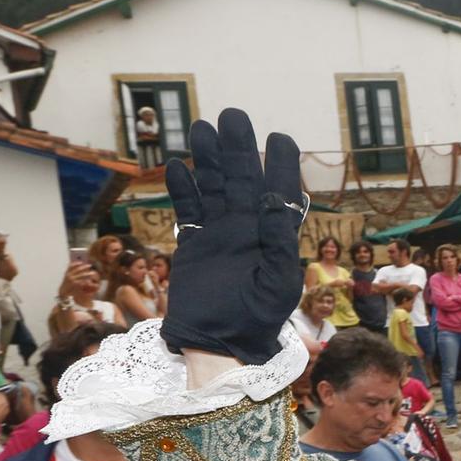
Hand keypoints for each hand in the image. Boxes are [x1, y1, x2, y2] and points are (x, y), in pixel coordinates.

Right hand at [161, 109, 307, 363]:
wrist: (221, 344)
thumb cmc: (258, 319)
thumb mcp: (279, 282)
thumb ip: (280, 241)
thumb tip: (275, 200)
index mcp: (275, 236)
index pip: (281, 192)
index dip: (280, 165)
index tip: (278, 138)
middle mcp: (249, 229)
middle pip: (243, 180)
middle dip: (238, 149)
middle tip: (232, 116)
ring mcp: (220, 234)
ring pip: (215, 188)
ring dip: (210, 159)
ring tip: (203, 128)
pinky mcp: (195, 243)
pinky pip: (188, 209)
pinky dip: (183, 189)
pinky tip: (179, 167)